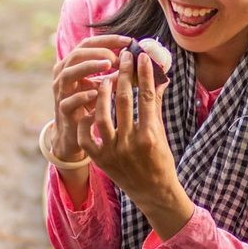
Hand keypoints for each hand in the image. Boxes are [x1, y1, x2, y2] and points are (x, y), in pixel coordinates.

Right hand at [49, 34, 131, 163]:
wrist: (76, 134)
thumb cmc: (92, 106)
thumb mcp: (105, 86)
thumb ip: (117, 73)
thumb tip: (141, 62)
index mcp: (75, 65)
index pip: (89, 44)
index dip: (108, 40)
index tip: (128, 41)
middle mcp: (64, 75)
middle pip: (76, 54)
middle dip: (98, 52)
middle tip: (117, 56)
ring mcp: (61, 92)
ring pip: (68, 73)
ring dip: (88, 67)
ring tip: (108, 66)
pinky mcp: (63, 110)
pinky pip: (68, 100)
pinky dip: (82, 95)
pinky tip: (96, 92)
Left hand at [81, 49, 189, 228]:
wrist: (153, 192)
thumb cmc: (160, 159)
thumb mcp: (161, 132)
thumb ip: (156, 105)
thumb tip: (159, 77)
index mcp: (150, 134)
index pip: (146, 97)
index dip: (142, 74)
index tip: (140, 56)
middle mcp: (131, 143)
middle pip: (124, 101)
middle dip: (123, 75)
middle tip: (122, 57)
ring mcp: (113, 152)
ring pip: (102, 116)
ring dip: (101, 94)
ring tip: (103, 79)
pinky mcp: (100, 159)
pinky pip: (86, 137)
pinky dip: (85, 121)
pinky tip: (89, 107)